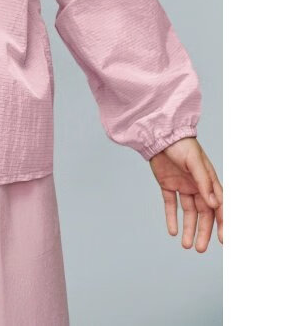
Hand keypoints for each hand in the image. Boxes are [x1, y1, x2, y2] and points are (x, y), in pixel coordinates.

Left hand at [149, 136, 222, 250]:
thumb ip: (204, 182)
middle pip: (203, 214)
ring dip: (188, 228)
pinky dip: (172, 217)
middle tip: (199, 249)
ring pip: (188, 212)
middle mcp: (197, 186)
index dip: (222, 222)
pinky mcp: (167, 185)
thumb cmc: (182, 144)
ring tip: (186, 245)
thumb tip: (213, 203)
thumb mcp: (194, 162)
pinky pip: (171, 204)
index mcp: (208, 181)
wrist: (160, 134)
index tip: (223, 239)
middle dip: (203, 232)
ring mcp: (182, 186)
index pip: (218, 206)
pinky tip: (172, 231)